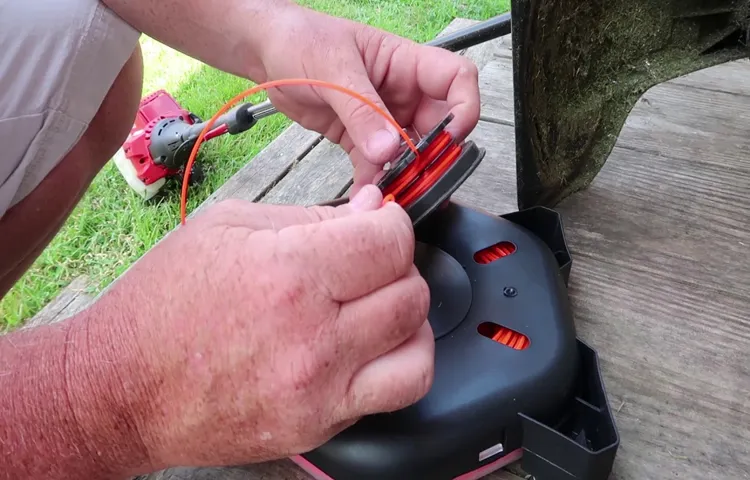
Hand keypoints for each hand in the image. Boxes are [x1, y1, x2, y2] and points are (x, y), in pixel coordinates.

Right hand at [80, 186, 432, 469]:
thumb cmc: (162, 304)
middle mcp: (312, 334)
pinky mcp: (318, 425)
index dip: (393, 224)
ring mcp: (319, 388)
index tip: (380, 224)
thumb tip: (370, 209)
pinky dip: (400, 363)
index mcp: (287, 271)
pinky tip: (374, 347)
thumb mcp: (226, 228)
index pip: (391, 241)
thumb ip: (310, 216)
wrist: (121, 389)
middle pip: (410, 291)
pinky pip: (396, 393)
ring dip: (408, 318)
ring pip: (417, 346)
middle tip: (371, 262)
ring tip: (379, 305)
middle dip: (399, 266)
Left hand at [253, 5, 480, 193]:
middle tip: (419, 177)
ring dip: (405, 174)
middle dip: (433, 155)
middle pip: (438, 126)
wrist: (265, 51)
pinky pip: (377, 164)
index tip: (450, 138)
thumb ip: (361, 110)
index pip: (456, 80)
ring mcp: (381, 117)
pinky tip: (365, 193)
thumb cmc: (300, 39)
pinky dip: (374, 181)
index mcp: (404, 63)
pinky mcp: (359, 138)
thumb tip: (389, 148)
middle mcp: (400, 92)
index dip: (464, 109)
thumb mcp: (333, 69)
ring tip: (391, 192)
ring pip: (409, 152)